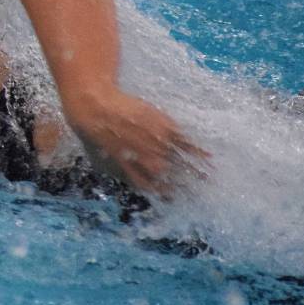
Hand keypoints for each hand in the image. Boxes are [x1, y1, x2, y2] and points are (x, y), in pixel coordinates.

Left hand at [68, 89, 209, 197]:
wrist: (95, 108)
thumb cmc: (93, 137)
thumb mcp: (101, 163)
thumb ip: (120, 174)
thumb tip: (129, 180)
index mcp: (136, 176)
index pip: (158, 190)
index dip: (170, 194)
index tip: (178, 196)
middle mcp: (150, 164)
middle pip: (176, 179)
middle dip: (188, 185)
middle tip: (200, 189)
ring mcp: (159, 145)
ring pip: (184, 161)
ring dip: (199, 171)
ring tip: (210, 177)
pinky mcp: (164, 127)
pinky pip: (185, 142)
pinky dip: (198, 151)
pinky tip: (209, 157)